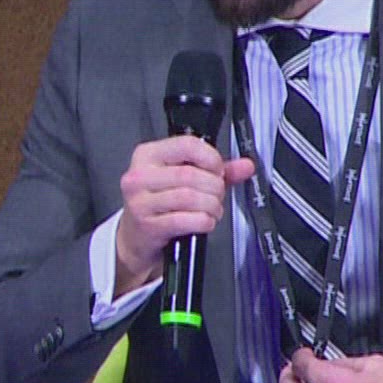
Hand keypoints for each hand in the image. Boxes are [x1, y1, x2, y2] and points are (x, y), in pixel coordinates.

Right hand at [114, 136, 255, 292]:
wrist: (136, 237)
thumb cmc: (159, 203)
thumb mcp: (183, 179)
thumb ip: (216, 170)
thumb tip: (245, 166)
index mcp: (148, 155)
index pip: (186, 145)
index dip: (211, 158)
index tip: (218, 170)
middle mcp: (140, 176)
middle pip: (191, 174)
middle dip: (214, 187)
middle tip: (217, 194)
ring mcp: (140, 201)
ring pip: (190, 197)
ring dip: (211, 206)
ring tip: (213, 210)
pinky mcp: (147, 225)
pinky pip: (185, 220)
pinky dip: (203, 222)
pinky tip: (204, 222)